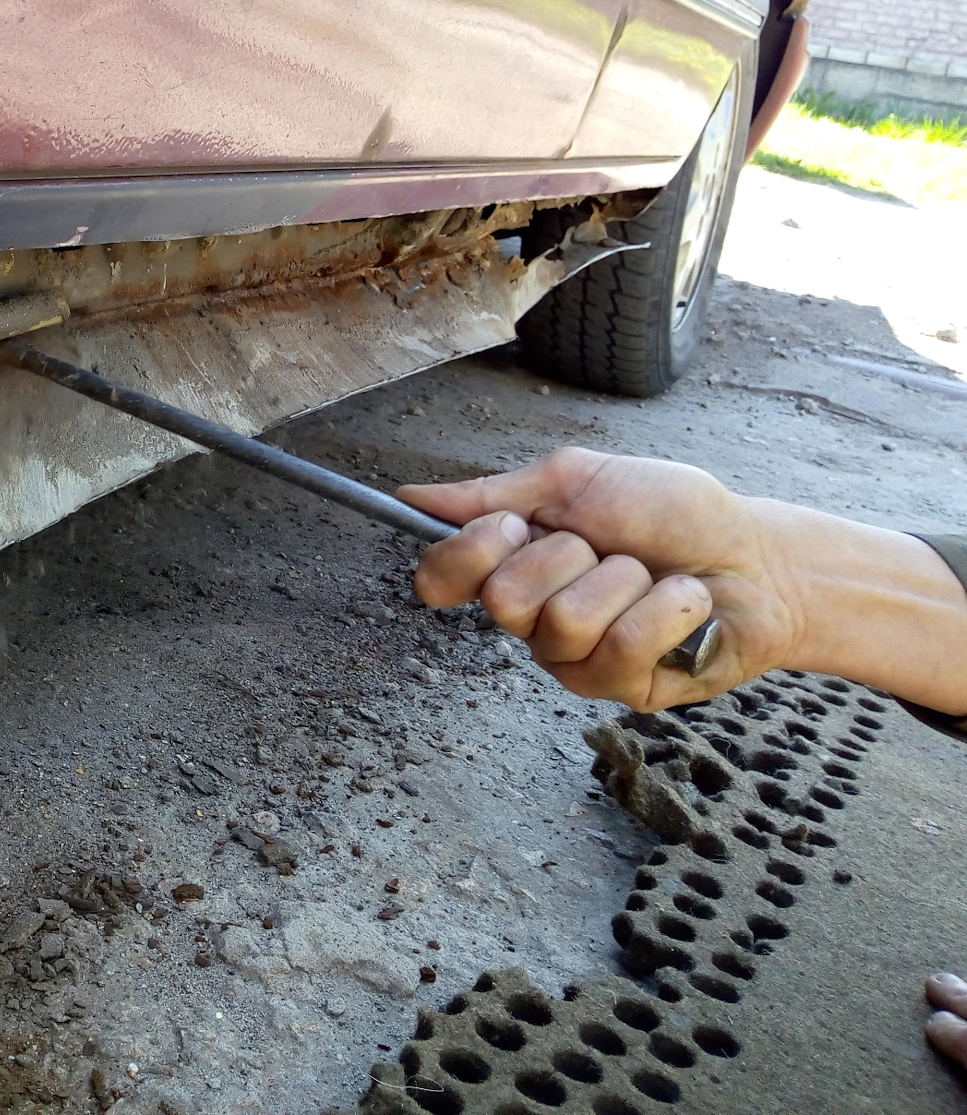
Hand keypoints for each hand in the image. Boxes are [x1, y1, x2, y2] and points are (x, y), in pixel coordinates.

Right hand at [397, 447, 798, 710]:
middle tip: (606, 548)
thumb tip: (412, 494)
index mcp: (511, 565)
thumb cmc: (672, 514)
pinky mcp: (622, 689)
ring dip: (624, 582)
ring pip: (564, 624)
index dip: (467, 553)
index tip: (515, 525)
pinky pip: (621, 646)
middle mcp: (531, 620)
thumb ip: (492, 493)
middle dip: (566, 557)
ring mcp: (574, 661)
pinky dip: (664, 609)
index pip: (437, 579)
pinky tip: (685, 605)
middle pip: (502, 601)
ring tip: (652, 577)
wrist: (758, 556)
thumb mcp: (577, 481)